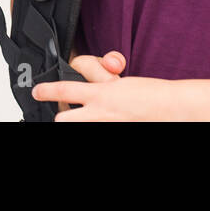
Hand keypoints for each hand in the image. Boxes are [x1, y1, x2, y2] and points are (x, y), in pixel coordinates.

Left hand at [33, 50, 161, 120]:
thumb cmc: (150, 94)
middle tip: (63, 113)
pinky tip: (110, 118)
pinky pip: (98, 130)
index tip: (36, 91)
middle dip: (60, 117)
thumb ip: (99, 83)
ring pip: (76, 126)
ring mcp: (108, 125)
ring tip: (87, 115)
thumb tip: (87, 80)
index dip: (45, 90)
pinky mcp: (117, 130)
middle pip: (63, 120)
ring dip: (79, 121)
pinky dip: (98, 125)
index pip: (64, 90)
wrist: (172, 109)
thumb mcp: (119, 82)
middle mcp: (101, 114)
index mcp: (101, 94)